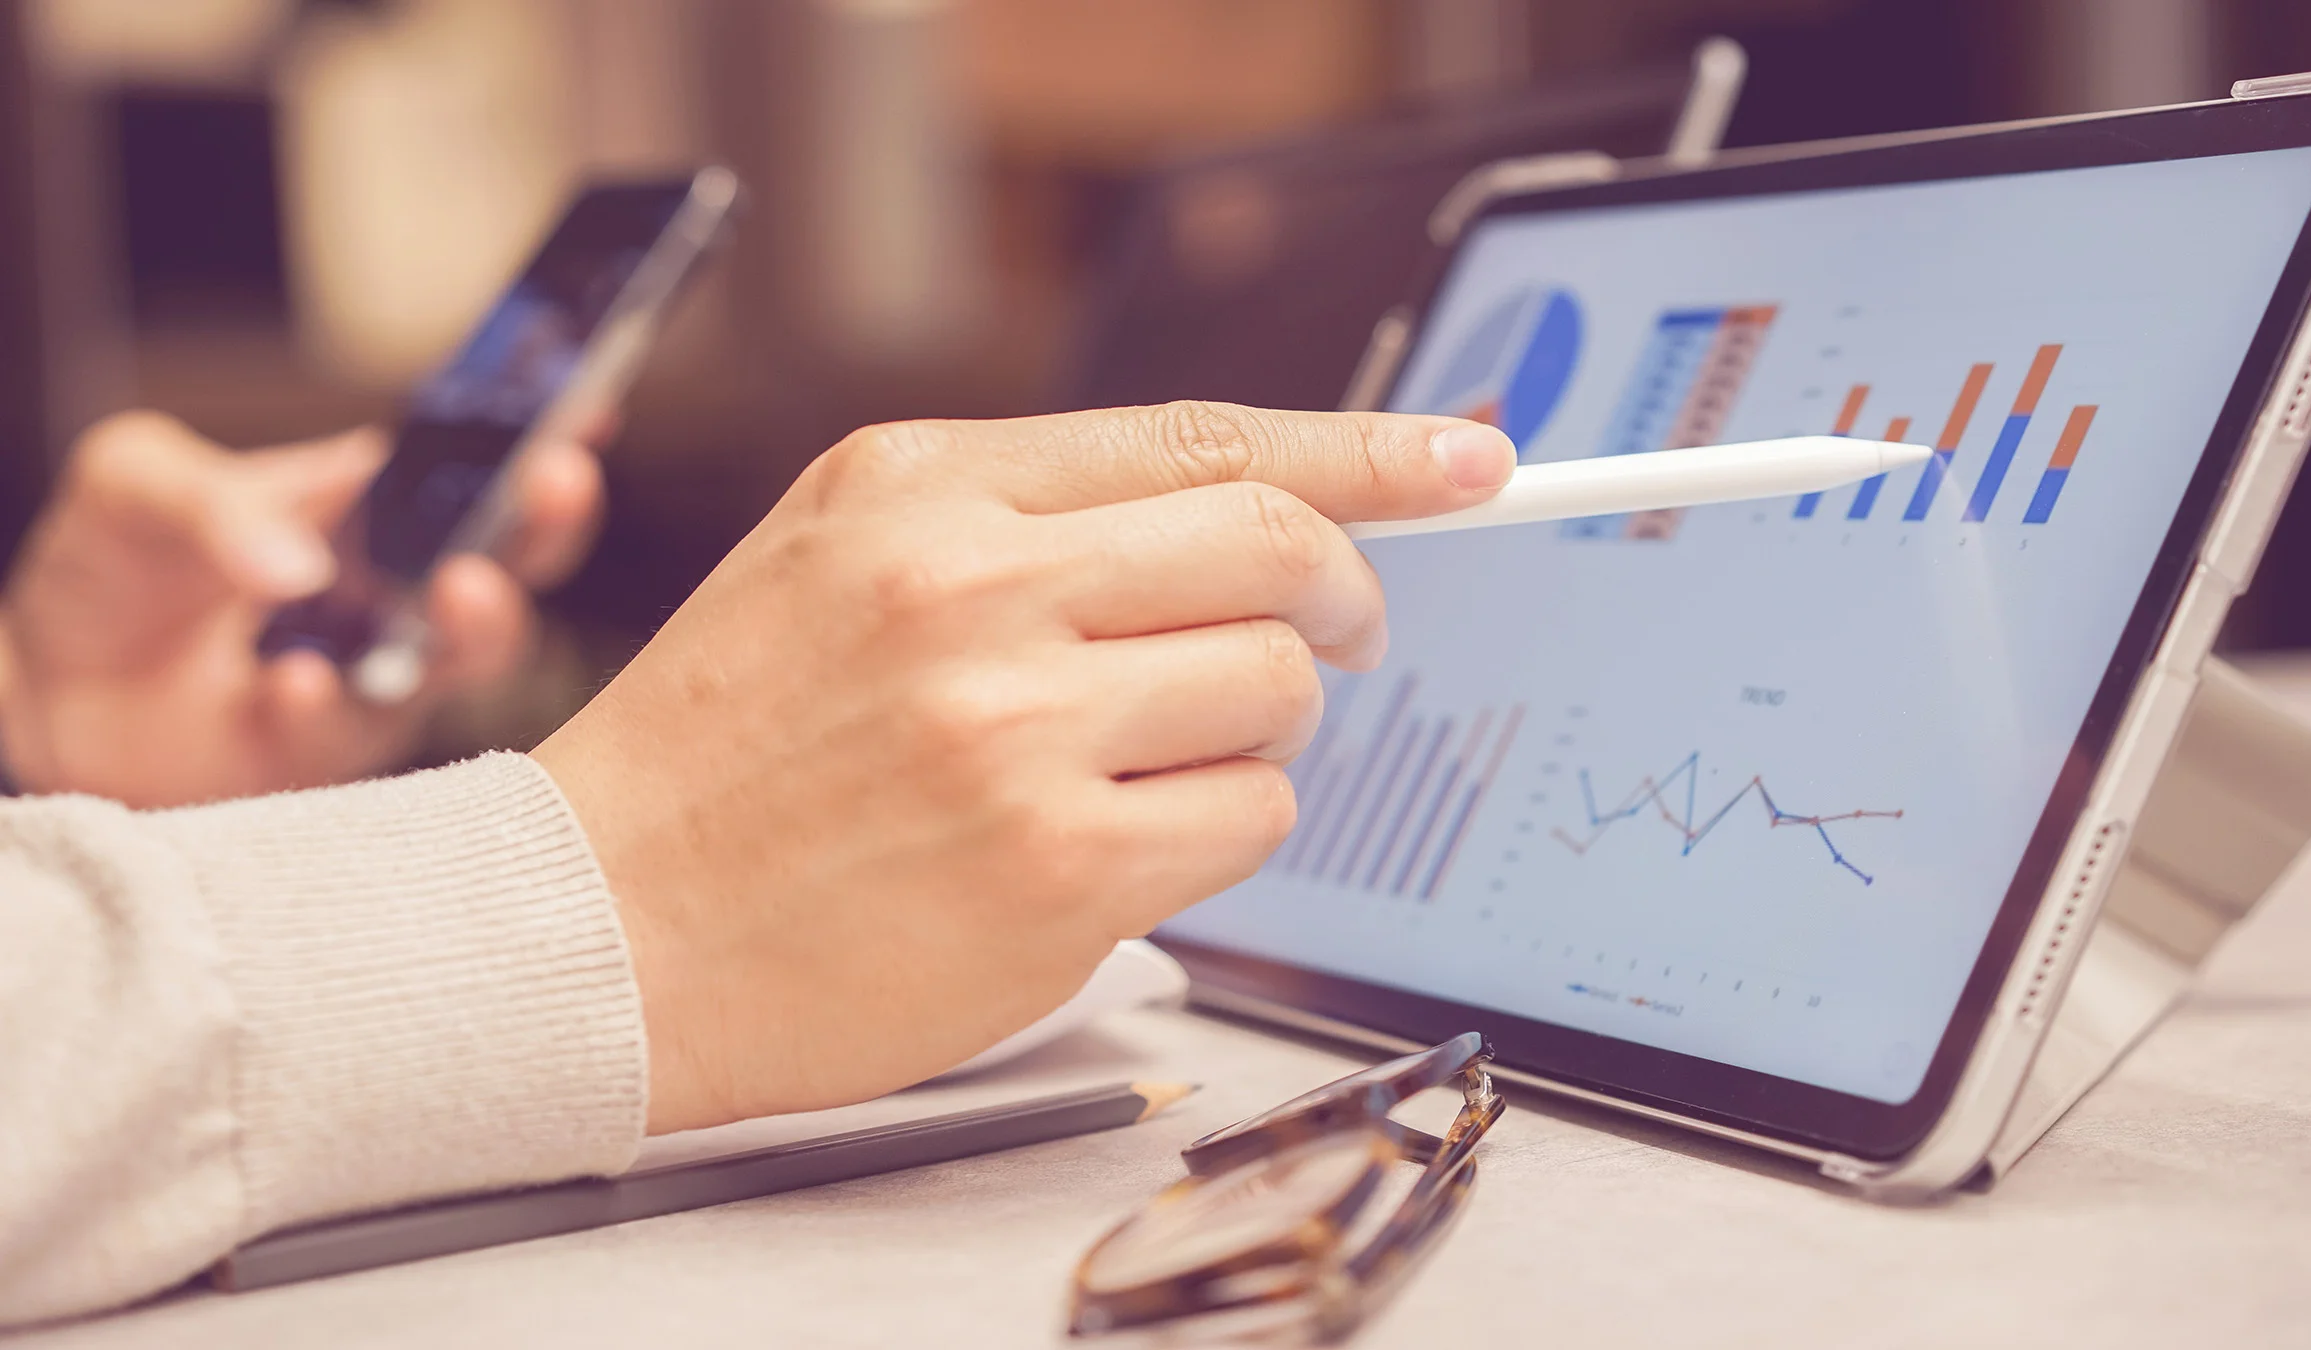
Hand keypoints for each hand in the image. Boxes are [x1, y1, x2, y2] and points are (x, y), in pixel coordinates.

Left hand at [0, 411, 604, 805]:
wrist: (47, 686)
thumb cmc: (110, 566)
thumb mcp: (134, 482)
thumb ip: (212, 501)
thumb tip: (300, 568)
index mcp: (367, 507)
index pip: (472, 465)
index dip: (539, 438)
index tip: (585, 412)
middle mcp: (392, 592)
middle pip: (511, 559)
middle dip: (548, 522)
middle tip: (554, 483)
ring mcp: (373, 678)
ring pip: (469, 659)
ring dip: (481, 622)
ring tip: (458, 588)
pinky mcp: (328, 757)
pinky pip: (355, 736)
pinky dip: (330, 705)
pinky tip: (293, 679)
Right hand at [531, 402, 1515, 1133]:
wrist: (599, 926)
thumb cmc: (730, 744)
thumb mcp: (841, 553)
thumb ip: (1029, 510)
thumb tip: (1257, 505)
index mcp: (923, 485)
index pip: (1204, 439)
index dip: (1367, 450)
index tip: (1470, 462)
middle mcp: (974, 587)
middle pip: (1276, 551)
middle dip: (1339, 599)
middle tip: (1335, 636)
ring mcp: (1016, 731)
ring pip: (1276, 694)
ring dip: (1253, 731)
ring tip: (1141, 761)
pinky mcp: (1055, 870)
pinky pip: (1249, 819)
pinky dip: (1220, 829)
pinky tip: (1120, 842)